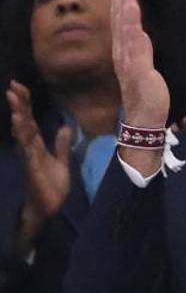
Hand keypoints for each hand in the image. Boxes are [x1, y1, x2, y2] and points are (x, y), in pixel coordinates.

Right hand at [7, 80, 70, 252]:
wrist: (49, 207)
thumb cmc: (52, 186)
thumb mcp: (61, 162)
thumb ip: (61, 145)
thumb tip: (64, 127)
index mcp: (37, 145)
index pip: (31, 120)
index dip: (26, 104)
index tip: (20, 87)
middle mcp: (30, 147)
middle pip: (23, 121)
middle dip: (19, 104)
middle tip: (13, 85)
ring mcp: (28, 155)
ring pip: (22, 131)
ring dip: (19, 115)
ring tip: (14, 98)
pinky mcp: (30, 165)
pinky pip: (26, 147)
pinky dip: (23, 135)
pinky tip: (20, 123)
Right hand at [110, 0, 168, 176]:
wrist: (145, 120)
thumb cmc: (147, 96)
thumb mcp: (146, 68)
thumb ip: (142, 51)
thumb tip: (141, 35)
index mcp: (125, 51)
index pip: (121, 19)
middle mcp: (123, 53)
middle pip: (119, 16)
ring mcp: (129, 62)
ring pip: (125, 28)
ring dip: (126, 5)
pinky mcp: (138, 71)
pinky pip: (135, 47)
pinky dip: (133, 30)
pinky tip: (133, 16)